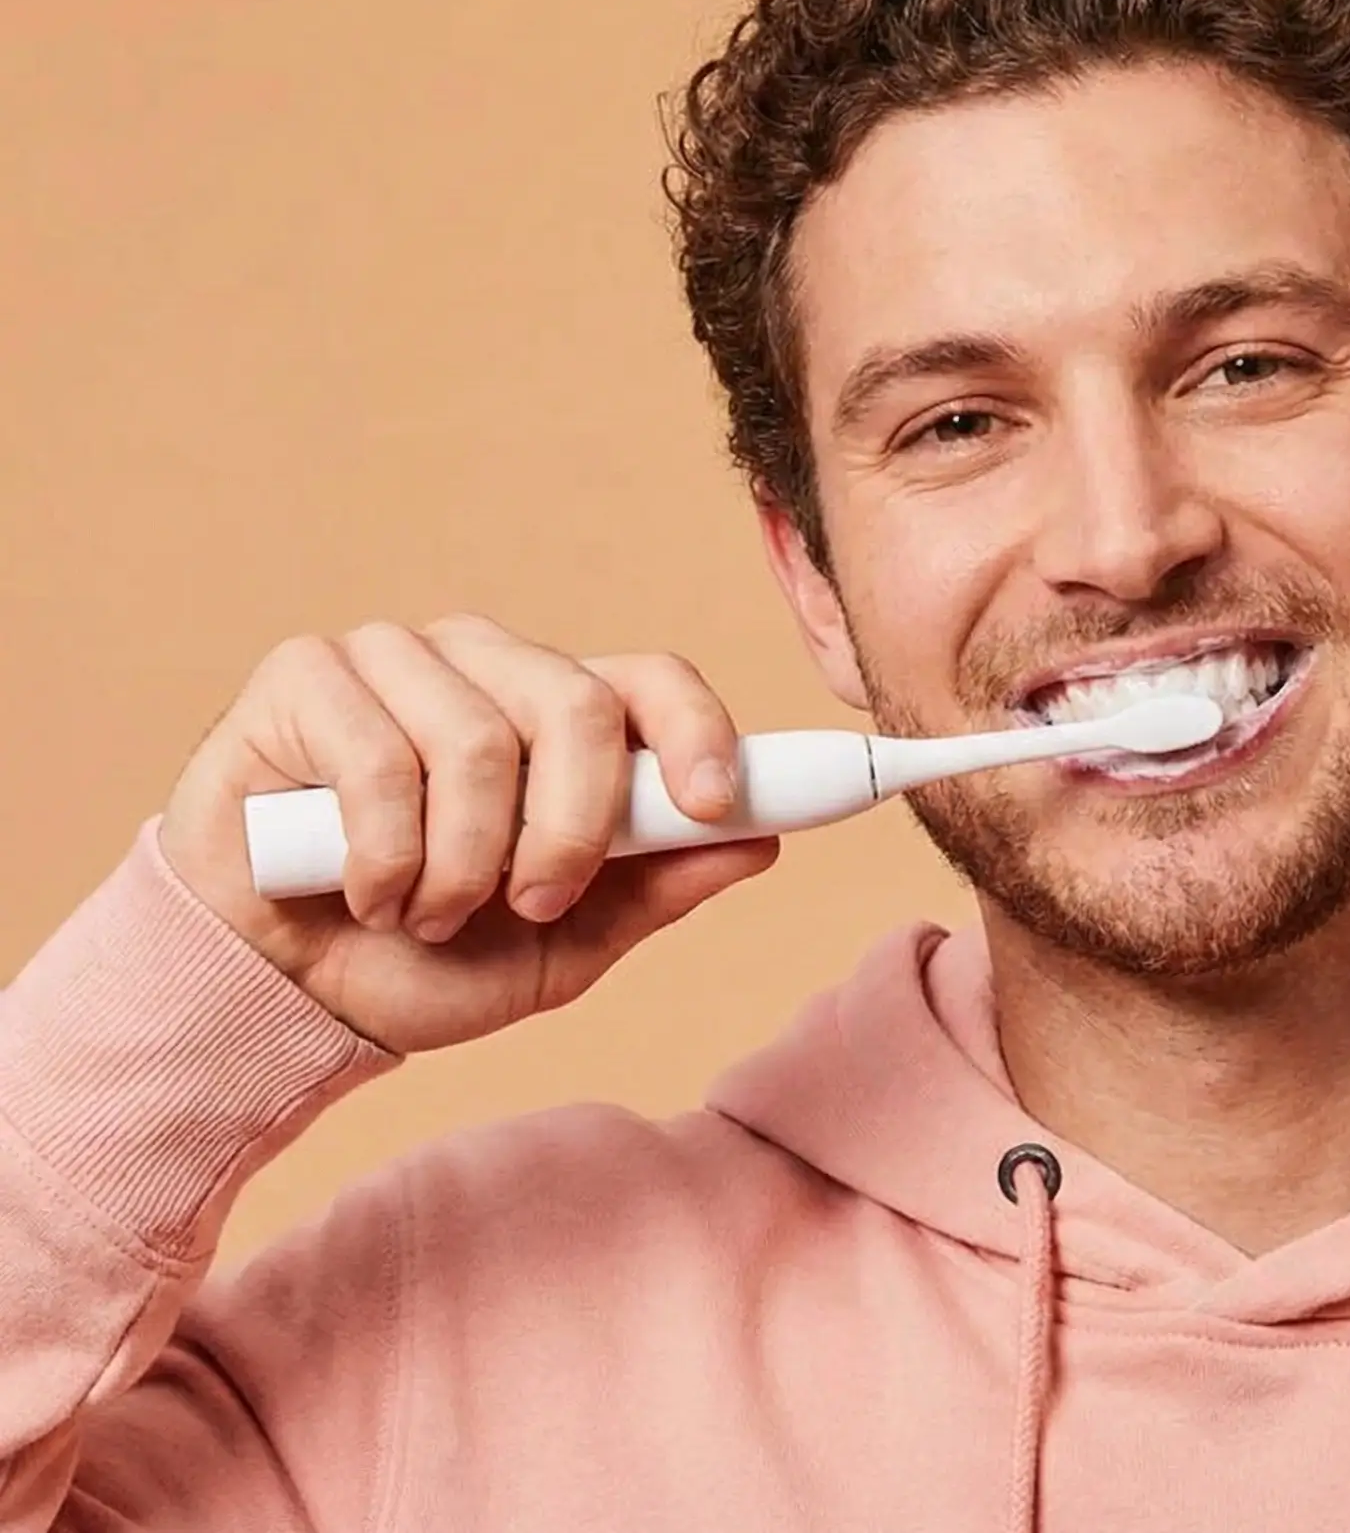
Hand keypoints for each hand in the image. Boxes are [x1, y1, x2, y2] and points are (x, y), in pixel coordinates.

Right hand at [157, 613, 777, 1053]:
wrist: (288, 995)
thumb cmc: (427, 956)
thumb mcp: (566, 943)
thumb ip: (655, 885)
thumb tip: (760, 842)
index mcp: (560, 711)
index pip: (653, 680)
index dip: (698, 731)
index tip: (714, 806)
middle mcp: (488, 665)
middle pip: (577, 705)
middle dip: (569, 831)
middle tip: (532, 904)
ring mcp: (397, 657)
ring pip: (479, 740)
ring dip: (460, 864)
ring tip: (428, 912)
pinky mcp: (307, 675)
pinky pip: (379, 759)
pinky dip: (383, 857)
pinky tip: (362, 890)